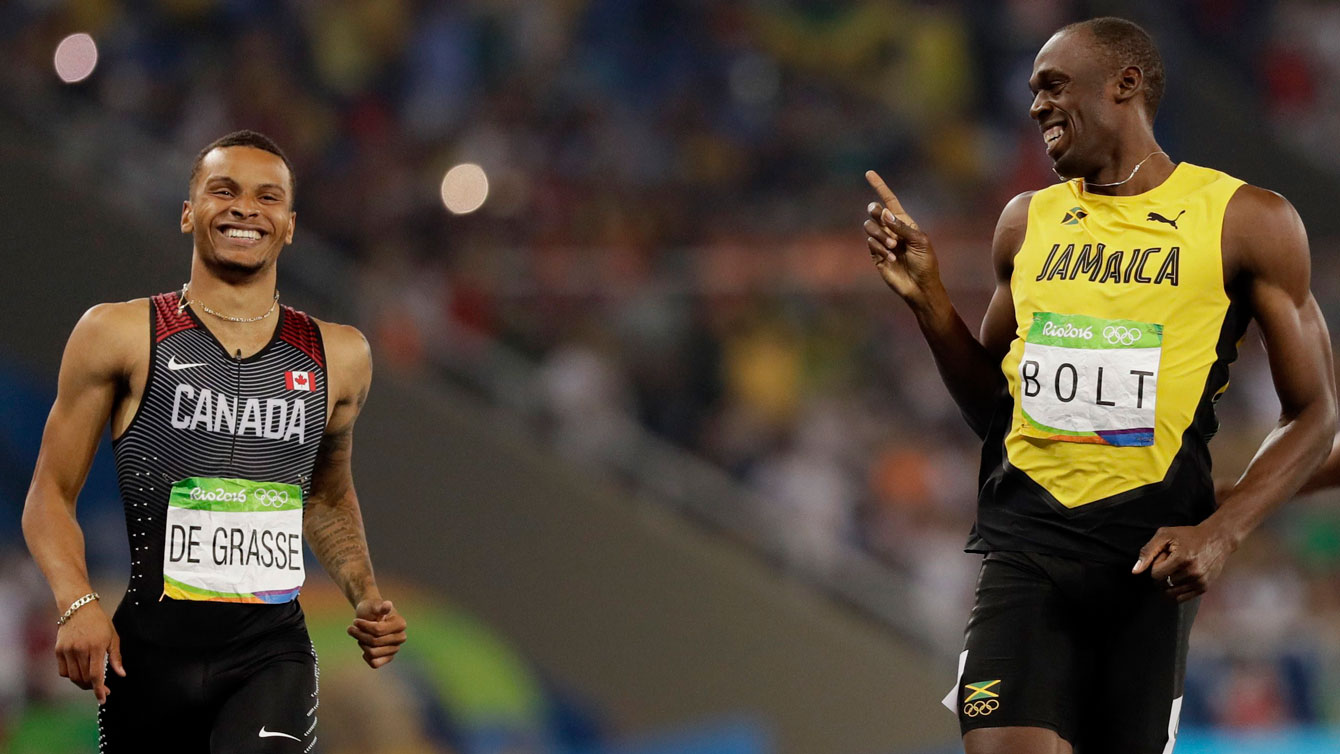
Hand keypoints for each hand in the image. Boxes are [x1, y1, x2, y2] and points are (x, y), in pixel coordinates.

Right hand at [54, 603, 124, 703]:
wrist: (78, 607)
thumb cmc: (99, 622)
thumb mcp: (113, 637)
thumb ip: (116, 657)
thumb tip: (121, 674)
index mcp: (95, 647)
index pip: (96, 675)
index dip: (99, 690)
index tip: (103, 699)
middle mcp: (79, 650)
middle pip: (84, 678)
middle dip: (93, 687)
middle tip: (102, 689)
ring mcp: (67, 650)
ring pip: (73, 677)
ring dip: (83, 683)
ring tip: (92, 681)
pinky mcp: (58, 650)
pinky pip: (63, 671)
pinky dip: (71, 675)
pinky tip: (79, 672)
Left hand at [348, 598, 406, 668]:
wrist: (370, 615)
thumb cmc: (371, 609)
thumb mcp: (373, 605)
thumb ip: (380, 607)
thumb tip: (388, 604)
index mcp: (400, 624)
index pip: (378, 630)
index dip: (364, 626)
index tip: (355, 621)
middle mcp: (401, 638)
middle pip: (374, 642)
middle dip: (360, 635)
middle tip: (351, 628)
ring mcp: (395, 649)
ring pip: (373, 653)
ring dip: (361, 644)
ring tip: (358, 635)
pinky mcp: (388, 657)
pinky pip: (375, 663)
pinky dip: (366, 656)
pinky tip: (364, 646)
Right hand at [863, 170, 942, 306]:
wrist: (920, 286)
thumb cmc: (926, 263)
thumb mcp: (920, 241)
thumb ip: (901, 227)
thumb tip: (884, 213)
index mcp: (904, 222)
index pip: (890, 201)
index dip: (880, 187)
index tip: (869, 173)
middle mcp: (891, 230)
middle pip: (875, 211)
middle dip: (876, 213)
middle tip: (882, 218)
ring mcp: (882, 242)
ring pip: (870, 227)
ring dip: (881, 235)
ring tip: (894, 247)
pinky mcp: (875, 255)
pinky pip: (870, 242)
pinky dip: (880, 248)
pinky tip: (892, 258)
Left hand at [1132, 523, 1237, 601]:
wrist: (1217, 539)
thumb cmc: (1188, 535)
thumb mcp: (1165, 535)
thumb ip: (1148, 552)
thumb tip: (1135, 571)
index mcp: (1181, 559)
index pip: (1155, 575)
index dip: (1157, 565)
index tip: (1165, 556)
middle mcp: (1192, 573)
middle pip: (1163, 583)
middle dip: (1164, 573)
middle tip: (1173, 561)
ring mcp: (1200, 582)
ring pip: (1171, 592)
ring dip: (1170, 582)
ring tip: (1179, 569)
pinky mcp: (1204, 588)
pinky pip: (1181, 598)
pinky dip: (1176, 590)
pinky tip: (1180, 578)